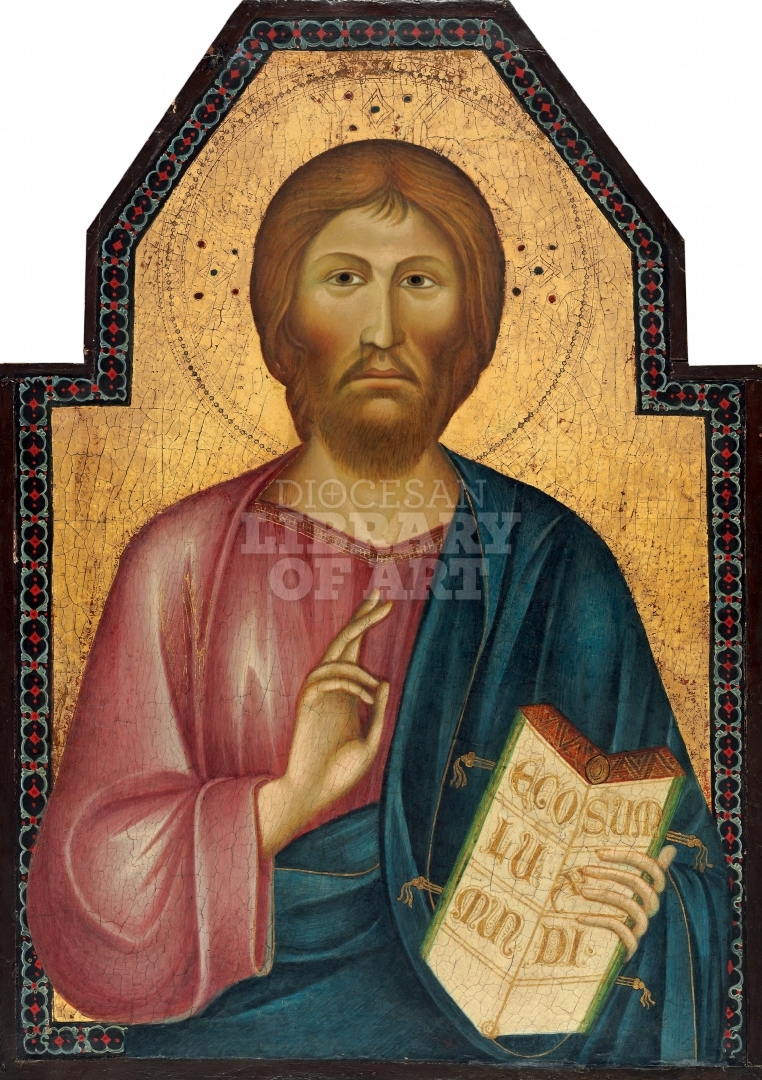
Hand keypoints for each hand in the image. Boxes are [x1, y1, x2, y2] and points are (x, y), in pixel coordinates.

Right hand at [258, 591, 391, 856]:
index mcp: (348, 693)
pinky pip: (324, 678)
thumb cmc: (342, 771)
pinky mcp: (306, 704)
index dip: (365, 625)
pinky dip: (349, 682)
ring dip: (360, 670)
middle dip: (361, 619)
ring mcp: (318, 694)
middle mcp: (333, 688)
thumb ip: (379, 711)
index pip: (356, 651)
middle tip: (380, 597)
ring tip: (376, 689)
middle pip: (344, 643)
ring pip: (335, 658)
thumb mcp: (371, 740)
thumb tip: (385, 679)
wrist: (315, 792)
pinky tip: (366, 698)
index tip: (381, 602)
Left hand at [576, 845, 676, 958]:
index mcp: (651, 892)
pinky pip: (619, 929)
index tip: (599, 852)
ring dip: (603, 895)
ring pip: (630, 905)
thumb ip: (647, 870)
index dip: (629, 857)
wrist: (613, 955)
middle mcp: (650, 909)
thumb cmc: (623, 915)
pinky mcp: (631, 945)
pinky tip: (580, 917)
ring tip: (583, 891)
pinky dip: (598, 921)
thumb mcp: (632, 891)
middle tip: (585, 869)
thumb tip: (671, 849)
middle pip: (639, 884)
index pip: (653, 869)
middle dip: (611, 873)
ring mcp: (642, 927)